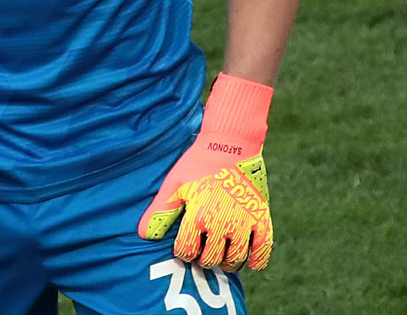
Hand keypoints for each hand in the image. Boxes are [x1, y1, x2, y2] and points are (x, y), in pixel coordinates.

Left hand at [137, 74, 273, 270]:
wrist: (231, 143)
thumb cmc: (198, 163)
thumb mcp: (175, 184)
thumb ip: (160, 211)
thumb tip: (143, 235)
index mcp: (197, 216)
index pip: (186, 252)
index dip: (183, 252)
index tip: (186, 246)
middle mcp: (221, 223)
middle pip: (210, 260)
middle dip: (203, 259)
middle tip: (203, 253)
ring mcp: (244, 222)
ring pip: (235, 259)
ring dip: (227, 263)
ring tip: (222, 256)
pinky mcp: (261, 217)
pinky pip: (263, 249)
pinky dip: (257, 260)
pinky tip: (250, 261)